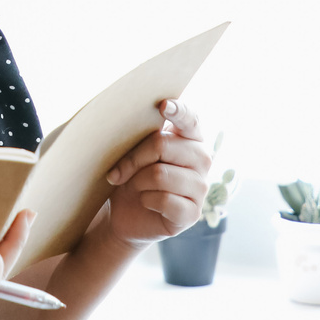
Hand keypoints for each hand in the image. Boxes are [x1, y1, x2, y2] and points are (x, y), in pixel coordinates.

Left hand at [102, 100, 212, 246]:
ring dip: (137, 182)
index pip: (190, 119)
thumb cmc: (131, 176)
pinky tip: (146, 202)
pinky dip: (146, 201)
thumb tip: (134, 121)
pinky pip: (164, 200)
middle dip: (133, 159)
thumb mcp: (133, 153)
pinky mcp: (193, 213)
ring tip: (135, 187)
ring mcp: (200, 186)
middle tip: (117, 171)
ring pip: (160, 174)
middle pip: (163, 145)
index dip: (178, 111)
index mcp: (190, 138)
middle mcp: (202, 159)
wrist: (126, 214)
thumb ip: (143, 137)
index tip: (163, 105)